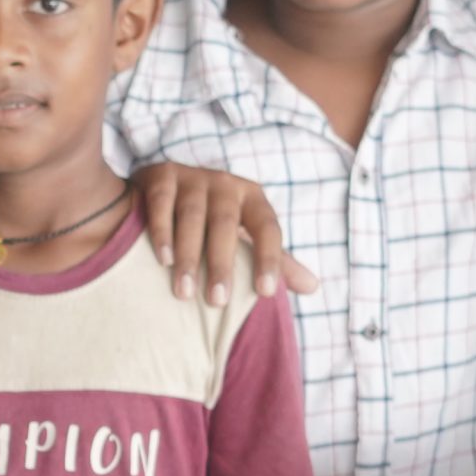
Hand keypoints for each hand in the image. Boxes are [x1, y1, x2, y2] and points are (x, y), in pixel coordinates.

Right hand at [134, 161, 314, 304]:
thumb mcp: (246, 236)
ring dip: (189, 256)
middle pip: (226, 224)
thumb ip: (274, 260)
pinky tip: (163, 259)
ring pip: (192, 216)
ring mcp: (192, 177)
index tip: (265, 293)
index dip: (269, 259)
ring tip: (184, 291)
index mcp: (252, 198)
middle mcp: (225, 184)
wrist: (165, 186)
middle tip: (217, 301)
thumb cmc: (211, 221)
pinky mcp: (161, 175)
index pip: (267, 227)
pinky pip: (162, 203)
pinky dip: (162, 231)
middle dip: (221, 264)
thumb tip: (313, 288)